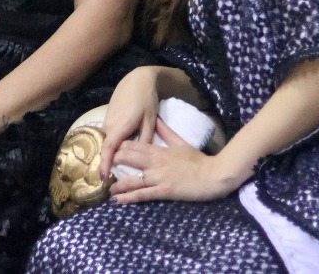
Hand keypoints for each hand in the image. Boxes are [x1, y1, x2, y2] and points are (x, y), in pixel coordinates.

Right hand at [98, 67, 161, 178]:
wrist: (138, 80)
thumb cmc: (146, 100)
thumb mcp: (150, 121)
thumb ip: (146, 140)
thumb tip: (141, 157)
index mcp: (120, 127)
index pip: (108, 149)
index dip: (105, 164)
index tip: (103, 179)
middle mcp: (109, 125)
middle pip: (106, 148)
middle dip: (108, 164)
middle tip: (114, 180)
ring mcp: (107, 121)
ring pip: (107, 142)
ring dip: (110, 154)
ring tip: (116, 169)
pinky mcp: (108, 118)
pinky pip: (108, 135)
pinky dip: (112, 145)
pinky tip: (119, 152)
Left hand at [110, 119, 251, 203]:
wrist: (214, 175)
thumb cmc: (199, 160)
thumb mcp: (181, 142)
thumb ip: (166, 132)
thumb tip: (156, 118)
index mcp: (159, 150)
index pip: (134, 145)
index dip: (119, 147)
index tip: (109, 150)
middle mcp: (156, 162)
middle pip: (129, 158)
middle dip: (115, 163)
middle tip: (103, 169)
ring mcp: (159, 176)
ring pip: (132, 178)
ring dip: (117, 184)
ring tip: (106, 188)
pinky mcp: (164, 190)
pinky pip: (142, 194)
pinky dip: (128, 197)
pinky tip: (117, 200)